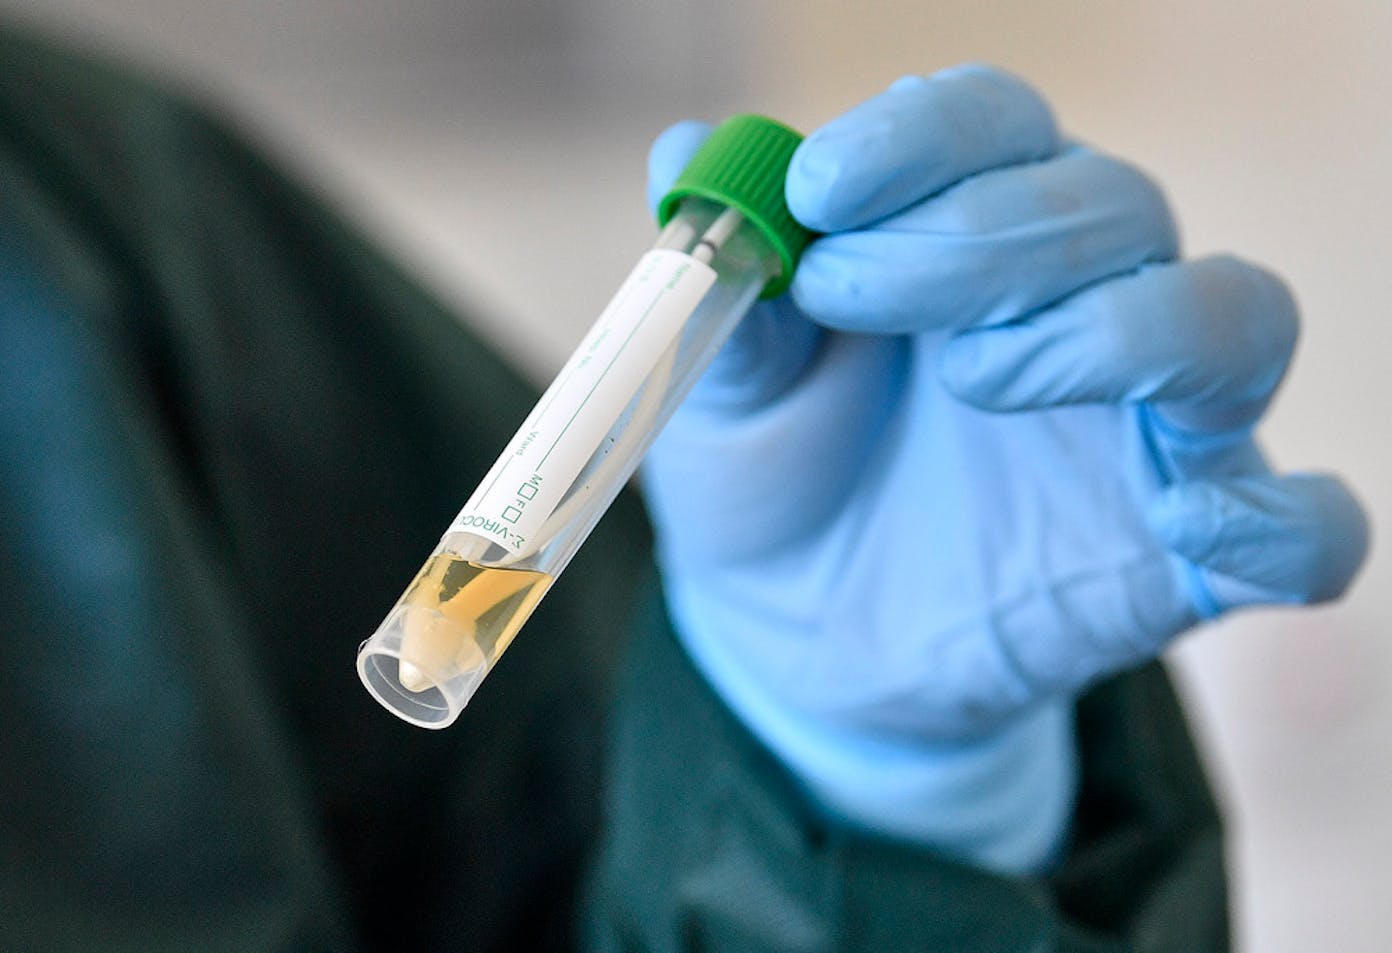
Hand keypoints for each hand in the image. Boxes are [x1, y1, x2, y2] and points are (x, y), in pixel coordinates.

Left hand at [642, 66, 1368, 870]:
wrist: (795, 644)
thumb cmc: (772, 487)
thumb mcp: (727, 394)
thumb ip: (729, 290)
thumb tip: (686, 154)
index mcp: (972, 239)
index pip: (1001, 129)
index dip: (926, 136)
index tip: (822, 187)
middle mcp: (1083, 306)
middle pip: (1113, 203)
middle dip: (976, 233)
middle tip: (846, 289)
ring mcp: (1147, 431)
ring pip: (1230, 316)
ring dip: (1114, 328)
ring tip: (975, 381)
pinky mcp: (1186, 557)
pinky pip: (1306, 529)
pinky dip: (1281, 518)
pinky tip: (1187, 521)